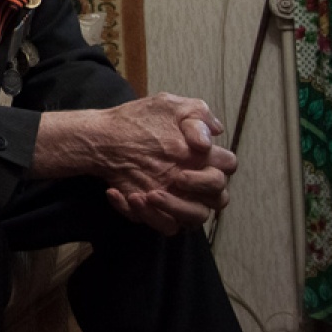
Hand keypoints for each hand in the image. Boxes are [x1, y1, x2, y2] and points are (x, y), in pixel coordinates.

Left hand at [99, 93, 235, 234]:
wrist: (103, 136)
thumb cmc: (140, 120)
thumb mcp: (167, 106)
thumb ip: (196, 114)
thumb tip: (215, 132)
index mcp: (202, 157)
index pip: (227, 167)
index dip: (217, 165)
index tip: (192, 156)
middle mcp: (195, 182)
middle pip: (219, 199)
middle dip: (199, 190)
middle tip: (175, 178)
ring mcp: (177, 199)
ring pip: (195, 219)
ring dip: (173, 209)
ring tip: (145, 195)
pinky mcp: (156, 212)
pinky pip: (163, 225)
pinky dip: (144, 215)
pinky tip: (120, 194)